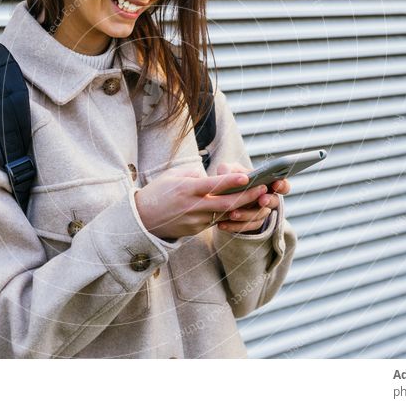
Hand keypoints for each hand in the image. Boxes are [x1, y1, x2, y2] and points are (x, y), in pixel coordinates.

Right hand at [133, 165, 280, 239]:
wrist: (141, 220)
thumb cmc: (157, 192)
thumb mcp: (173, 176)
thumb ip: (195, 174)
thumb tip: (213, 177)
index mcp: (185, 190)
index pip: (212, 186)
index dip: (231, 182)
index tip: (247, 177)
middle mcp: (192, 207)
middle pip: (225, 204)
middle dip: (247, 197)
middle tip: (264, 189)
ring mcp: (196, 221)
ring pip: (225, 215)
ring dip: (244, 207)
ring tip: (260, 198)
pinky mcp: (197, 230)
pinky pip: (217, 221)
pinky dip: (231, 214)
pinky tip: (244, 208)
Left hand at [212, 162, 290, 232]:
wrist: (216, 196)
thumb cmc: (226, 178)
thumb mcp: (226, 170)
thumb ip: (229, 170)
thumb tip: (241, 178)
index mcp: (266, 183)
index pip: (282, 185)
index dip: (282, 185)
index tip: (276, 184)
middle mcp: (266, 198)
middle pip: (274, 202)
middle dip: (269, 201)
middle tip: (262, 200)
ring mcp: (259, 213)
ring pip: (259, 216)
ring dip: (247, 215)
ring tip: (233, 214)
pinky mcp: (249, 224)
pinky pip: (246, 228)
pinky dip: (234, 227)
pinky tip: (222, 225)